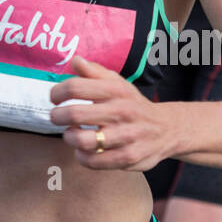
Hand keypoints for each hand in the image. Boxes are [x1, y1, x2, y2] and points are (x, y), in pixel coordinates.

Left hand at [49, 55, 169, 171]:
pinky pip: (95, 161)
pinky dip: (82, 156)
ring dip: (69, 138)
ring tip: (69, 134)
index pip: (76, 87)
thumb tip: (75, 60)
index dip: (58, 92)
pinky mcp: (128, 157)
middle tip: (56, 117)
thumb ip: (95, 72)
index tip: (54, 98)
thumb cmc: (133, 104)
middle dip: (57, 116)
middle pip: (75, 114)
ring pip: (84, 140)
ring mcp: (126, 136)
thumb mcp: (118, 84)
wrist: (167, 128)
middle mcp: (121, 111)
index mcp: (116, 90)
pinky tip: (82, 150)